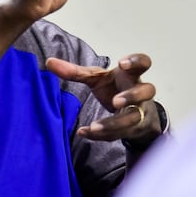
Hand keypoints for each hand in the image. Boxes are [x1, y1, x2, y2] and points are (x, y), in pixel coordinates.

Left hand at [46, 53, 162, 143]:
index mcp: (131, 75)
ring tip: (95, 127)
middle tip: (116, 101)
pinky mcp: (133, 129)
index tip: (122, 63)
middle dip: (132, 96)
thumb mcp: (97, 79)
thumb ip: (76, 72)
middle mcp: (140, 93)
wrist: (135, 115)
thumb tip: (49, 62)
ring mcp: (139, 112)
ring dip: (115, 124)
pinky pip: (119, 134)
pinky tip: (85, 132)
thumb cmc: (116, 89)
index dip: (136, 62)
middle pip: (147, 91)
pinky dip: (102, 135)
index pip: (143, 63)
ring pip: (133, 118)